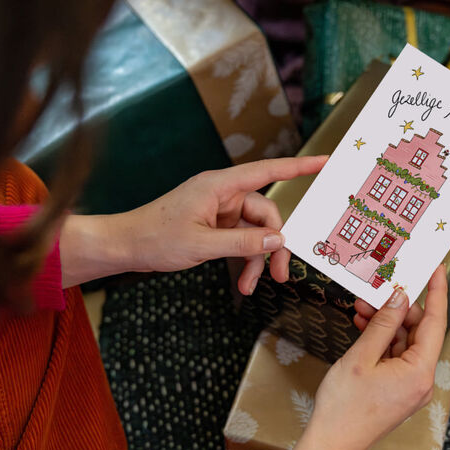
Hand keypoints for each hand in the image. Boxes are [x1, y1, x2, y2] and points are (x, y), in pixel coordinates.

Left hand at [59, 156, 326, 291]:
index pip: (268, 171)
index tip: (325, 162)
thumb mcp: (203, 245)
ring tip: (253, 287)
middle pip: (265, 215)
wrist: (124, 246)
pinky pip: (240, 241)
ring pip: (254, 232)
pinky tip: (243, 283)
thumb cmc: (155, 238)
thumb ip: (244, 243)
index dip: (299, 167)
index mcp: (220, 186)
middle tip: (279, 276)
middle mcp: (223, 195)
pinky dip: (244, 260)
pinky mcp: (214, 226)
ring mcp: (219, 211)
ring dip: (257, 259)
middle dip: (273, 245)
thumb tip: (278, 239)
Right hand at [308, 266, 448, 449]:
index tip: (437, 269)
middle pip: (418, 331)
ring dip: (385, 323)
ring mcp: (411, 386)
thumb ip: (383, 323)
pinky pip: (396, 356)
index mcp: (420, 372)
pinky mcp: (398, 390)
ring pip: (404, 342)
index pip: (435, 322)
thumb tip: (400, 298)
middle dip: (396, 309)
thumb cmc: (345, 407)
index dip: (437, 292)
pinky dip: (381, 340)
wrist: (332, 444)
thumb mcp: (362, 357)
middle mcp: (421, 380)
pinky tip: (364, 327)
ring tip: (361, 309)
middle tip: (375, 291)